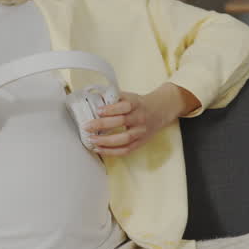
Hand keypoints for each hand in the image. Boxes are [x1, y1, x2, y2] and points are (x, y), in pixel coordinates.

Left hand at [83, 83, 197, 156]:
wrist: (160, 110)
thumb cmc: (140, 104)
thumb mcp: (130, 96)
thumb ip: (114, 98)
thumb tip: (93, 98)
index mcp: (137, 104)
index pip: (125, 106)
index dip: (111, 108)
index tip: (98, 110)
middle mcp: (140, 118)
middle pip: (122, 122)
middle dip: (102, 124)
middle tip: (87, 126)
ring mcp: (141, 132)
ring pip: (124, 139)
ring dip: (106, 141)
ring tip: (92, 140)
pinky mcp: (140, 142)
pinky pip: (126, 150)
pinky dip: (112, 152)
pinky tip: (100, 149)